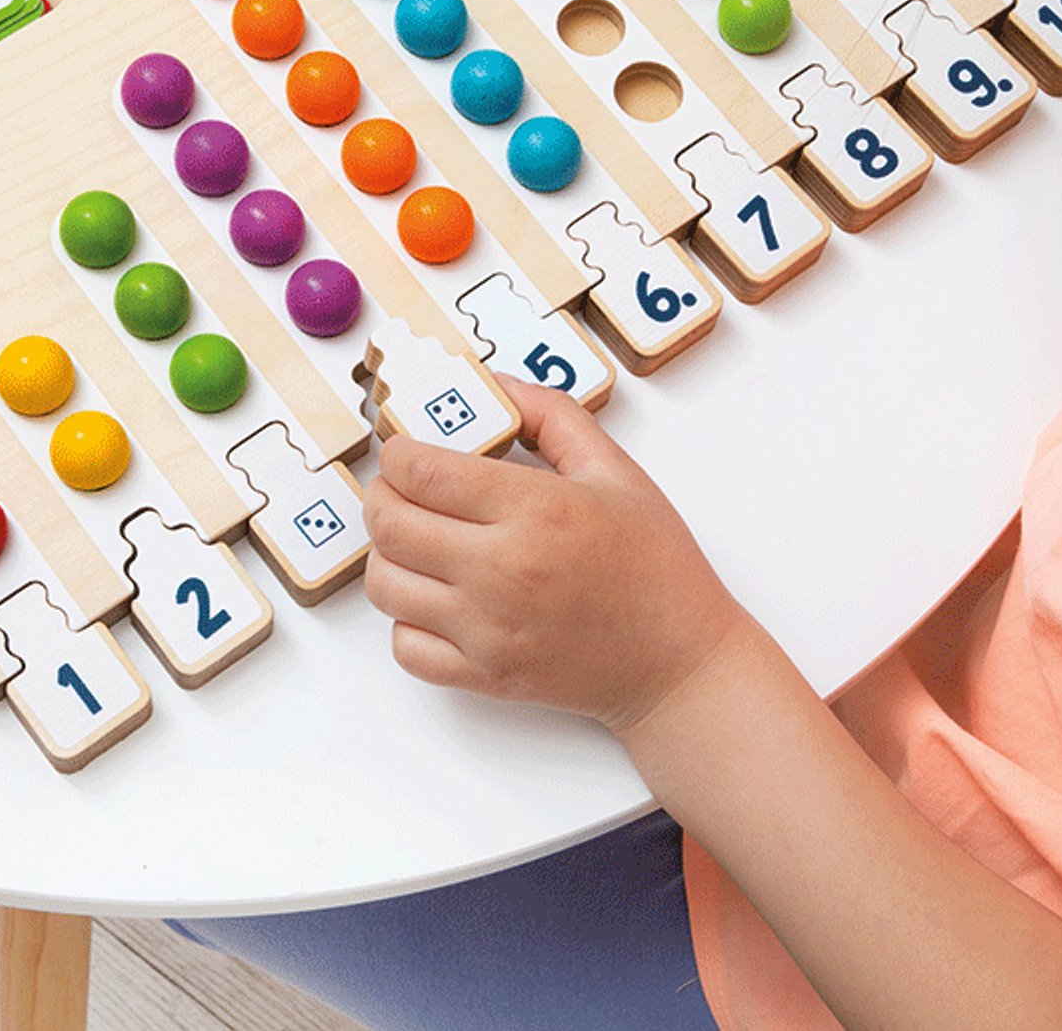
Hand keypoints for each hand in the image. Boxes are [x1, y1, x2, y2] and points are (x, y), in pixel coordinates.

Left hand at [362, 374, 746, 736]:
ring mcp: (488, 628)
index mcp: (535, 509)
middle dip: (382, 496)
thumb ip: (550, 416)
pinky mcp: (484, 674)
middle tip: (401, 491)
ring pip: (385, 584)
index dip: (397, 453)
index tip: (406, 451)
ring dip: (388, 555)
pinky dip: (406, 620)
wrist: (679, 663)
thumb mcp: (615, 471)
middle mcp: (502, 569)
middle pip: (389, 523)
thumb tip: (493, 386)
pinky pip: (404, 645)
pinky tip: (435, 599)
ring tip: (419, 543)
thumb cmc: (654, 567)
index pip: (419, 471)